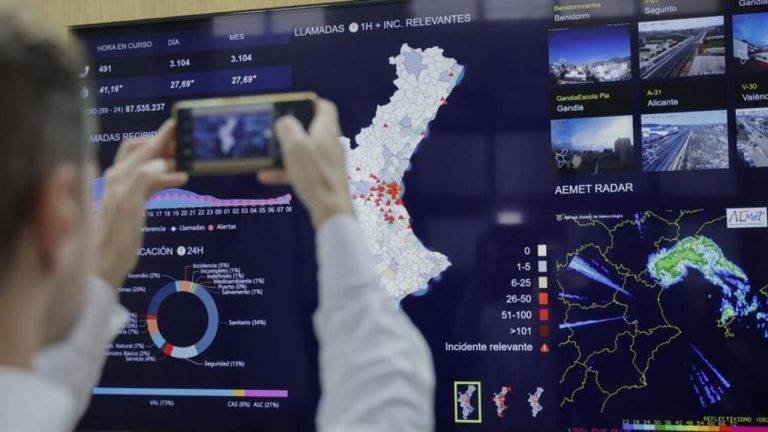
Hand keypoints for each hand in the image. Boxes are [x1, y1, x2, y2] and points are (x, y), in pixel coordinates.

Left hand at [96, 120, 188, 286]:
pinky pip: (148, 181)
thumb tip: (162, 162)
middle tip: (183, 143)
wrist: (102, 266)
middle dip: (161, 144)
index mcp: (119, 178)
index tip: (178, 124)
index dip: (162, 136)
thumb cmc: (115, 241)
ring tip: (184, 161)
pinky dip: (163, 177)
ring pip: (146, 165)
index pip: (145, 150)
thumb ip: (144, 181)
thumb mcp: (130, 208)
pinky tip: (178, 180)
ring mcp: (122, 191)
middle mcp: (118, 179)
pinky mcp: (128, 203)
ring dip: (165, 160)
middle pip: (141, 150)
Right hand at [260, 99, 353, 228]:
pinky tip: (267, 177)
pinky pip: (303, 170)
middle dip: (292, 129)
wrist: (332, 211)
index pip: (325, 107)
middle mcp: (331, 144)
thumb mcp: (295, 146)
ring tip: (266, 156)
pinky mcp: (325, 178)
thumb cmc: (315, 176)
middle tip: (275, 130)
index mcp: (327, 131)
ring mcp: (328, 162)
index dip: (309, 102)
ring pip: (305, 151)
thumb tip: (284, 121)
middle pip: (312, 128)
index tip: (293, 104)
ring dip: (285, 152)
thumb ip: (288, 128)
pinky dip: (287, 171)